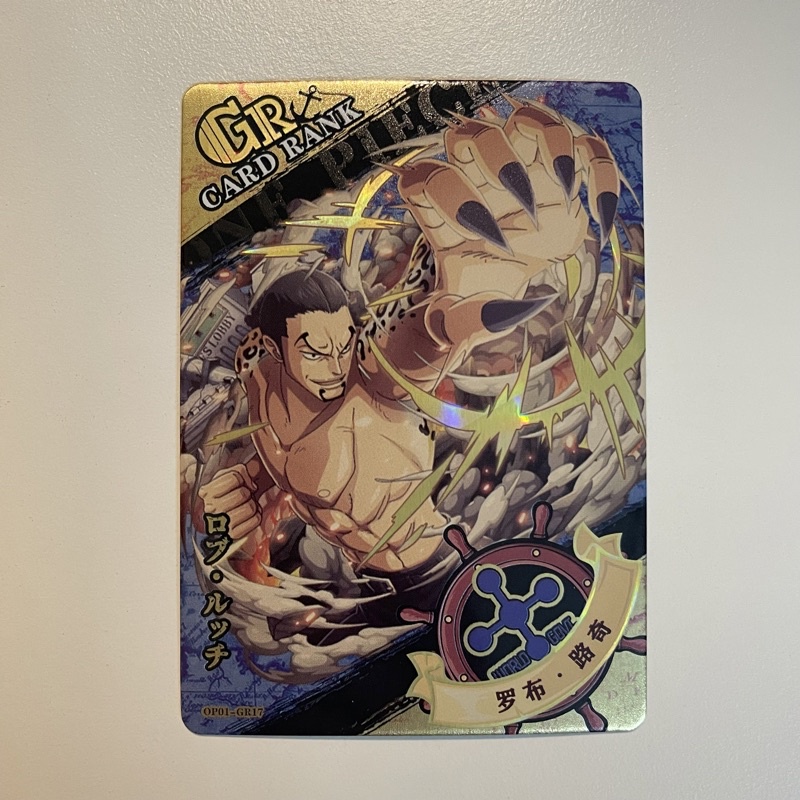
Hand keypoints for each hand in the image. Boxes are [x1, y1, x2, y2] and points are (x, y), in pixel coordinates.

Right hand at [198, 462, 261, 539]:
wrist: (217, 524)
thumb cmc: (224, 498)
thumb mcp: (226, 478)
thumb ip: (239, 472)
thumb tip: (251, 482)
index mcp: (208, 492)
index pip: (233, 478)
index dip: (241, 479)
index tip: (239, 484)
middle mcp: (212, 508)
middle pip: (242, 493)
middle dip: (247, 493)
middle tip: (243, 497)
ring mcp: (222, 523)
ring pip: (250, 507)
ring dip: (252, 505)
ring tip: (245, 506)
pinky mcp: (233, 535)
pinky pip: (255, 520)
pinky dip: (256, 517)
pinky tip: (248, 517)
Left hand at [395, 98, 620, 298]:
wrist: (512, 274)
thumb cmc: (481, 285)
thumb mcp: (465, 313)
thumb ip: (465, 321)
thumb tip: (496, 316)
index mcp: (441, 207)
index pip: (426, 177)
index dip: (448, 197)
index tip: (476, 234)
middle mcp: (476, 175)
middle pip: (472, 136)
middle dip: (495, 163)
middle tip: (522, 204)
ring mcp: (519, 163)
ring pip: (526, 120)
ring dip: (545, 146)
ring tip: (562, 188)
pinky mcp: (560, 168)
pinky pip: (586, 147)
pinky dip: (599, 173)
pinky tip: (598, 212)